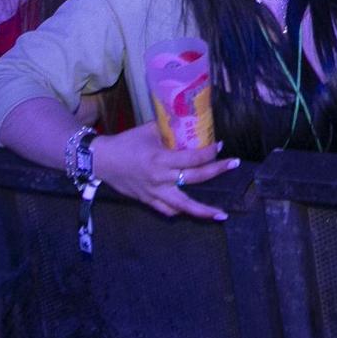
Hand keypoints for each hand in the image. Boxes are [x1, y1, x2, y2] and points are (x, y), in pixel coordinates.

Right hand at [89, 121, 239, 219]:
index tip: (221, 146)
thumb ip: (169, 129)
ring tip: (221, 215)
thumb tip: (188, 122)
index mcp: (160, 158)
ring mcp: (154, 192)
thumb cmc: (126, 143)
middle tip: (234, 164)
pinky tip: (193, 212)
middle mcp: (160, 178)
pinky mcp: (148, 201)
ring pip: (183, 205)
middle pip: (194, 178)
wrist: (102, 161)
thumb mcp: (148, 130)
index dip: (208, 152)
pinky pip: (167, 210)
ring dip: (203, 210)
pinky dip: (180, 211)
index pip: (191, 158)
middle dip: (217, 171)